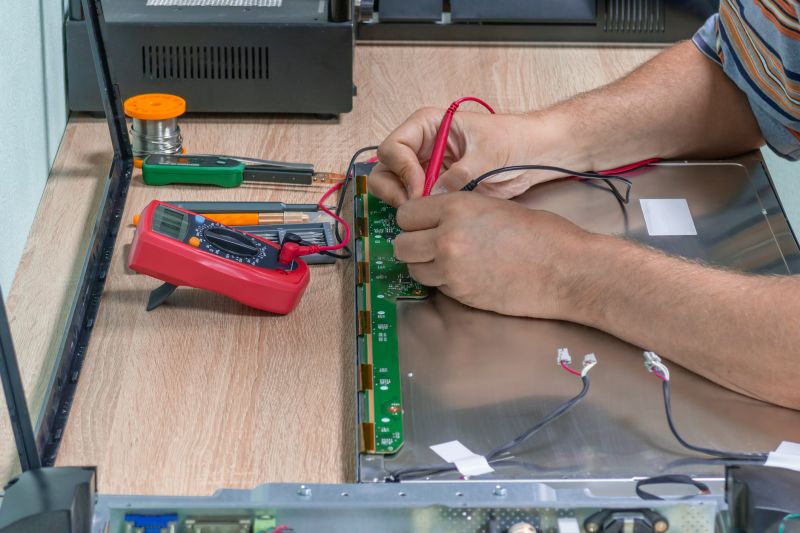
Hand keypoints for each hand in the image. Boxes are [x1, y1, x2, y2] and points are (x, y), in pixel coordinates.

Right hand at [369, 107, 573, 206]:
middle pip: (385, 168)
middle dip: (394, 189)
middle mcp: (422, 148)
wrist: (534, 156)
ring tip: (421, 214)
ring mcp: (426, 170)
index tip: (419, 188)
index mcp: (428, 126)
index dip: (402, 169)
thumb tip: (435, 195)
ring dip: (401, 203)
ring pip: (393, 188)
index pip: (393, 146)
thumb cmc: (513, 140)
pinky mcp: (435, 190)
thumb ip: (460, 174)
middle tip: (412, 206)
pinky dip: (416, 214)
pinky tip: (431, 220)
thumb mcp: (487, 154)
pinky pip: (415, 204)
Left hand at [392, 192, 590, 318]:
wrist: (566, 270)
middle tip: (432, 246)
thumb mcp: (494, 207)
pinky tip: (467, 276)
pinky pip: (436, 287)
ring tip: (450, 263)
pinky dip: (444, 283)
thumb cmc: (542, 234)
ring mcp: (452, 269)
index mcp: (456, 208)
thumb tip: (435, 220)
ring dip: (426, 266)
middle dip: (413, 246)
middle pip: (402, 245)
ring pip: (413, 269)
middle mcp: (447, 237)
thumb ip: (460, 213)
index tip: (424, 225)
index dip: (414, 221)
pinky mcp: (461, 294)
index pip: (406, 214)